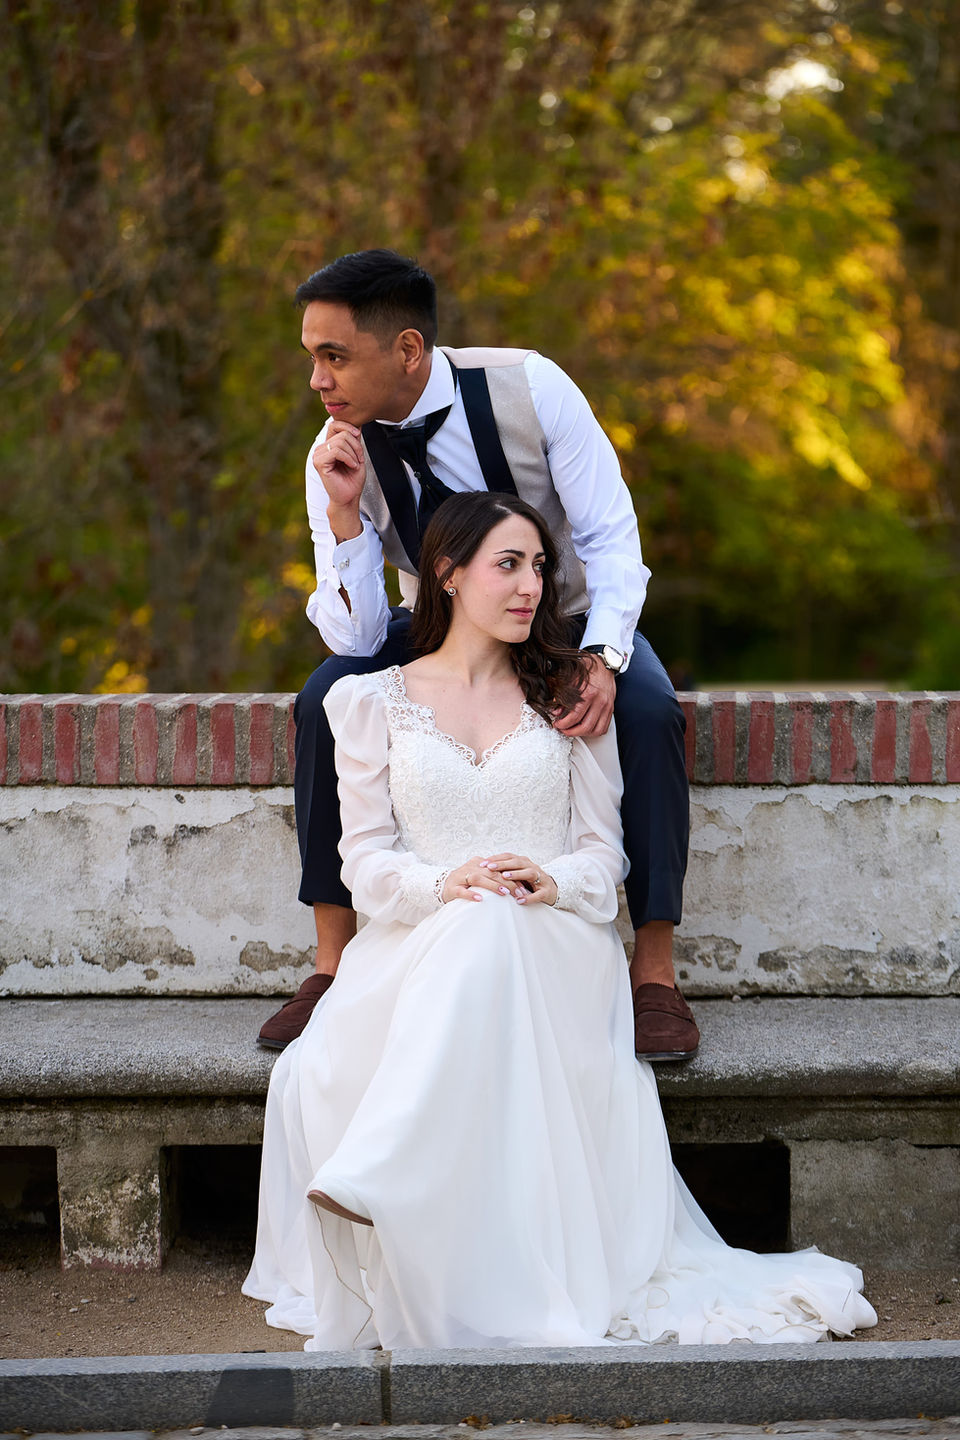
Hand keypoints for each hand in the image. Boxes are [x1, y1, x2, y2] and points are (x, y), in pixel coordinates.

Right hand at [312, 422, 365, 537]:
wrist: (349, 497)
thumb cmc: (352, 479)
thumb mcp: (356, 454)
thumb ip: (354, 440)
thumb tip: (357, 423)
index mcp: (328, 445)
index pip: (334, 424)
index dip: (348, 426)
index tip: (358, 436)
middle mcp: (321, 448)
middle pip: (341, 433)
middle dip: (356, 445)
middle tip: (359, 459)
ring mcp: (318, 455)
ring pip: (340, 441)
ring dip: (354, 453)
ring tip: (355, 464)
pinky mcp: (319, 463)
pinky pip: (337, 451)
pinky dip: (349, 458)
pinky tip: (351, 466)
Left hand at [456, 852, 557, 906]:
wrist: (552, 890)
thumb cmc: (529, 882)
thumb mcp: (517, 874)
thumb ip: (504, 870)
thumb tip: (483, 869)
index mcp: (523, 862)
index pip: (508, 857)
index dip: (496, 859)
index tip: (482, 863)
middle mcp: (532, 867)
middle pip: (517, 862)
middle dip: (503, 864)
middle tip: (490, 867)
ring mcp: (540, 878)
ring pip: (529, 873)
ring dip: (516, 874)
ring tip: (505, 877)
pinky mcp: (546, 891)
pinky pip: (537, 894)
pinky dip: (529, 897)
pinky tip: (519, 900)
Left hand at [552, 654, 615, 737]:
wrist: (605, 664)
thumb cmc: (588, 669)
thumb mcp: (571, 679)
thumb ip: (562, 695)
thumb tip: (555, 711)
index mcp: (589, 693)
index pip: (574, 716)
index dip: (563, 724)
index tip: (557, 724)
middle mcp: (600, 701)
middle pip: (585, 727)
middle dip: (571, 732)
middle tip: (563, 729)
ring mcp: (607, 706)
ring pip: (596, 730)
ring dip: (583, 734)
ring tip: (573, 730)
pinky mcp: (611, 709)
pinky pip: (604, 727)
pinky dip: (594, 731)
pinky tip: (586, 728)